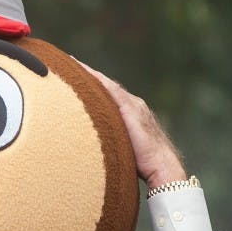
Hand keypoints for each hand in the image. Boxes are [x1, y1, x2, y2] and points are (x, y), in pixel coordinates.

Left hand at [79, 62, 187, 188]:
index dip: (94, 85)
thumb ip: (110, 140)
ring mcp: (133, 105)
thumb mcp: (122, 147)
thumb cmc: (142, 164)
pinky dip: (97, 80)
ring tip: (72, 64)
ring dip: (90, 74)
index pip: (109, 95)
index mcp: (131, 113)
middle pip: (106, 87)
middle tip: (69, 64)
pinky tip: (84, 74)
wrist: (162, 166)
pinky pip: (110, 90)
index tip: (76, 75)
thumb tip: (90, 147)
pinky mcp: (131, 109)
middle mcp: (133, 105)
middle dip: (89, 75)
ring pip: (107, 85)